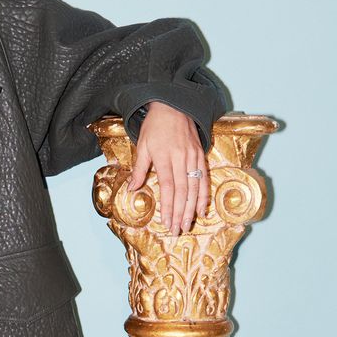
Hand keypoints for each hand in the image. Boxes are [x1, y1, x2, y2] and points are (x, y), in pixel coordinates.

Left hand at [129, 103, 210, 235]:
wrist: (173, 106)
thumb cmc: (155, 127)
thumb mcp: (142, 146)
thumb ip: (139, 169)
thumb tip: (132, 190)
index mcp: (164, 156)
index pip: (168, 187)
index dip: (168, 207)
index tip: (167, 223)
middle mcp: (181, 158)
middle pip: (183, 190)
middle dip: (180, 212)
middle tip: (178, 230)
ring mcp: (193, 157)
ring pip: (195, 187)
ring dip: (192, 208)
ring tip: (189, 224)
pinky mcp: (201, 155)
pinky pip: (204, 178)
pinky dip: (204, 194)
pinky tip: (202, 208)